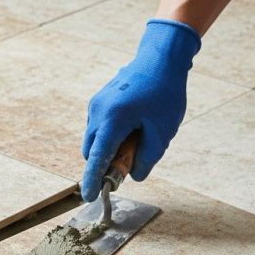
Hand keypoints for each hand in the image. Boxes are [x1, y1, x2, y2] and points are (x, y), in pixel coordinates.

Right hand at [80, 19, 200, 201]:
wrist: (160, 57)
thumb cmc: (165, 93)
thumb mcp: (162, 132)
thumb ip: (147, 158)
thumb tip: (134, 175)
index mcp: (113, 119)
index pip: (97, 157)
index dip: (93, 179)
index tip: (89, 197)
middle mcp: (98, 112)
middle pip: (92, 151)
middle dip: (104, 164)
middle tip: (130, 163)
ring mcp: (96, 105)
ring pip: (94, 140)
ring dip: (108, 150)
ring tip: (136, 139)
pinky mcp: (98, 102)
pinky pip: (98, 128)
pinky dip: (109, 137)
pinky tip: (132, 127)